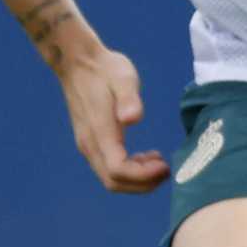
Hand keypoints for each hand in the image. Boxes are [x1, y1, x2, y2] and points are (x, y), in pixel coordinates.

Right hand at [55, 43, 167, 192]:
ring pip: (111, 178)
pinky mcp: (91, 141)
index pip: (118, 170)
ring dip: (137, 178)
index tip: (165, 165)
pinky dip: (130, 170)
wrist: (78, 62)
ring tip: (160, 163)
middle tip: (167, 169)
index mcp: (99, 132)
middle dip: (143, 184)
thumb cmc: (105, 69)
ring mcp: (88, 144)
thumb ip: (129, 98)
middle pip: (113, 182)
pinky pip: (109, 168)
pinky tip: (147, 157)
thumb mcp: (123, 77)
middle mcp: (90, 144)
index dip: (142, 176)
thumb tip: (133, 118)